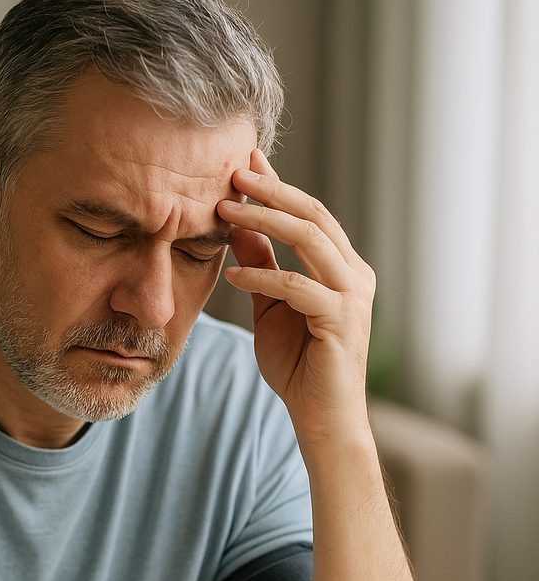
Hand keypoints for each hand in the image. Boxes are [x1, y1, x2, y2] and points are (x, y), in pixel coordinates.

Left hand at [217, 149, 375, 446]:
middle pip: (313, 215)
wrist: (321, 417)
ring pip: (310, 239)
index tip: (243, 162)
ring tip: (225, 211)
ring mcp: (352, 296)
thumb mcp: (271, 307)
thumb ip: (261, 266)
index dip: (277, 185)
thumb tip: (239, 224)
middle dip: (271, 190)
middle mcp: (355, 274)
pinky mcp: (341, 320)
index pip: (310, 214)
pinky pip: (297, 286)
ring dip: (264, 221)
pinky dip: (262, 277)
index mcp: (342, 267)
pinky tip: (232, 276)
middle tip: (232, 172)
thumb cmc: (299, 366)